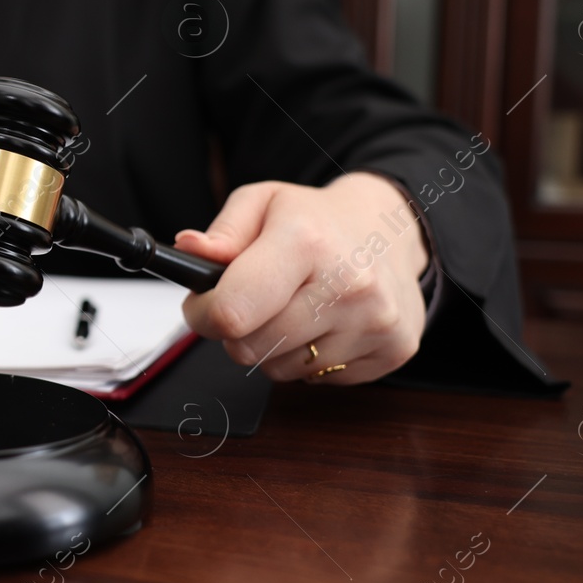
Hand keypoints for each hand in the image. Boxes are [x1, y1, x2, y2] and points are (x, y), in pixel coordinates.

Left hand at [176, 173, 429, 384]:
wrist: (391, 229)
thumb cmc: (318, 220)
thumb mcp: (263, 203)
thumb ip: (222, 232)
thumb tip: (188, 250)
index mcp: (307, 242)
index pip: (231, 312)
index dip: (202, 314)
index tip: (202, 304)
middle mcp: (349, 285)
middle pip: (249, 349)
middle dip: (236, 329)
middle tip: (250, 302)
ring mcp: (375, 323)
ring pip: (280, 370)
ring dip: (273, 346)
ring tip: (294, 307)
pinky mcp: (393, 351)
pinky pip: (317, 379)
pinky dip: (310, 356)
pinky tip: (324, 322)